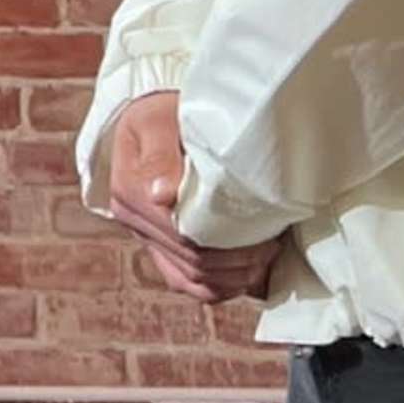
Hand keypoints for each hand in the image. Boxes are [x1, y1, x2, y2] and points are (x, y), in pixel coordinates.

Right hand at [105, 91, 282, 304]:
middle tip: (273, 243)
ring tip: (264, 258)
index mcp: (130, 192)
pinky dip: (218, 286)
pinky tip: (244, 276)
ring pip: (191, 279)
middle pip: (189, 260)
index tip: (261, 229)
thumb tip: (162, 195)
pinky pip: (186, 283)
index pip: (180, 234)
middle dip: (236, 260)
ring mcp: (147, 238)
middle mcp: (134, 221)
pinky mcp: (161, 248)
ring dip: (232, 276)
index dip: (224, 241)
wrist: (154, 120)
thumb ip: (159, 154)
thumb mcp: (157, 121)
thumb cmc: (162, 115)